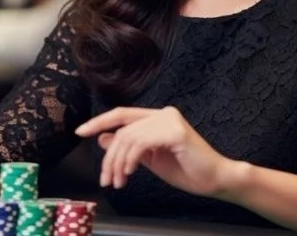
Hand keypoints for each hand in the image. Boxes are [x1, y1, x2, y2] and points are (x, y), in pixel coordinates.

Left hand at [75, 106, 232, 197]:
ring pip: (128, 137)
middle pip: (122, 130)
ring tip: (118, 182)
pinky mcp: (175, 132)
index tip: (80, 132)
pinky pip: (141, 143)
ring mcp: (169, 120)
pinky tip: (129, 173)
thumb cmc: (188, 170)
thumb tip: (103, 138)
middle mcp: (162, 113)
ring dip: (118, 163)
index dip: (99, 122)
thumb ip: (130, 148)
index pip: (121, 114)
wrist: (216, 179)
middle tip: (106, 179)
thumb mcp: (151, 159)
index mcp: (157, 117)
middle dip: (109, 157)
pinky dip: (130, 159)